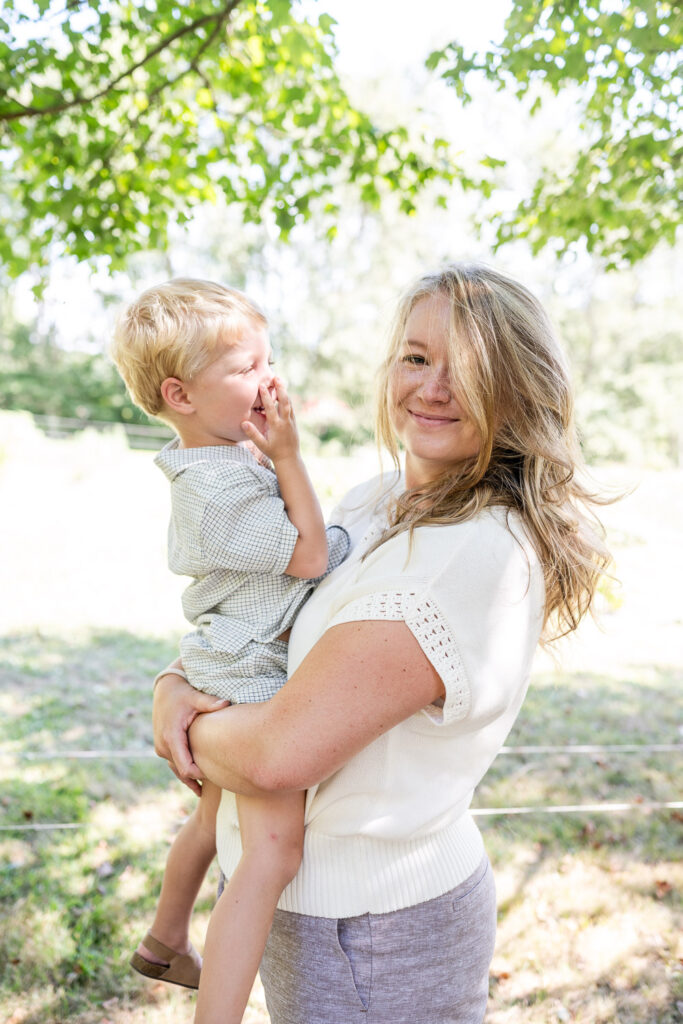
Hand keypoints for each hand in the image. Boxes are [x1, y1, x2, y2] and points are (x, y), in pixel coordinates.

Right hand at [153, 673, 228, 795]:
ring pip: (177, 770)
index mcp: (171, 737)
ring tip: (205, 791)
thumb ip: (210, 703)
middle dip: (198, 778)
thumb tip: (226, 703)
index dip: (201, 775)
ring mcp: (161, 747)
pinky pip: (174, 764)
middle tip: (219, 784)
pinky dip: (184, 772)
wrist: (165, 689)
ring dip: (190, 779)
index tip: (217, 775)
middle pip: (182, 771)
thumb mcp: (195, 697)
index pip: (186, 767)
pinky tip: (196, 784)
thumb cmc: (182, 693)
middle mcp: (163, 745)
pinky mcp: (162, 747)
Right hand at [241, 378, 298, 463]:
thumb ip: (253, 434)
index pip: (271, 408)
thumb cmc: (273, 452)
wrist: (289, 459)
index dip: (266, 396)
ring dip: (284, 391)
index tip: (262, 385)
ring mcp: (291, 421)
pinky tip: (284, 393)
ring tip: (280, 380)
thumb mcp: (261, 445)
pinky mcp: (294, 422)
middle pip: (284, 402)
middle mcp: (285, 422)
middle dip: (280, 389)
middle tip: (276, 377)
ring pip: (289, 403)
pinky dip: (287, 399)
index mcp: (276, 426)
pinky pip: (291, 408)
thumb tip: (244, 422)